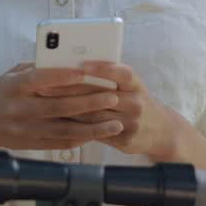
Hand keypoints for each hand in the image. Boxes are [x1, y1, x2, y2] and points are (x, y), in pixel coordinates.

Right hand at [0, 63, 124, 150]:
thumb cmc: (1, 94)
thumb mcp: (11, 75)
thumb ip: (36, 68)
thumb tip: (68, 59)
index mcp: (13, 87)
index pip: (39, 79)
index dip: (62, 77)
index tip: (85, 73)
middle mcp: (19, 109)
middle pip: (58, 106)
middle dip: (89, 103)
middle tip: (113, 97)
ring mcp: (25, 130)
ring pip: (64, 130)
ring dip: (92, 128)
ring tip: (115, 124)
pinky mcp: (31, 144)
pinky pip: (60, 143)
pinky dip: (81, 139)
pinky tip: (98, 135)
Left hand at [41, 61, 176, 157]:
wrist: (162, 131)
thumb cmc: (137, 102)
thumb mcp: (131, 86)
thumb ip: (110, 78)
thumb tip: (74, 64)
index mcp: (136, 85)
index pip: (122, 73)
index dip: (102, 68)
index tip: (81, 64)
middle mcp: (136, 103)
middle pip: (100, 95)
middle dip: (70, 89)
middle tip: (44, 85)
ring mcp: (131, 123)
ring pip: (94, 116)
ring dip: (68, 108)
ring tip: (45, 102)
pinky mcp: (125, 141)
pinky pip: (96, 133)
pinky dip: (76, 126)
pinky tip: (59, 120)